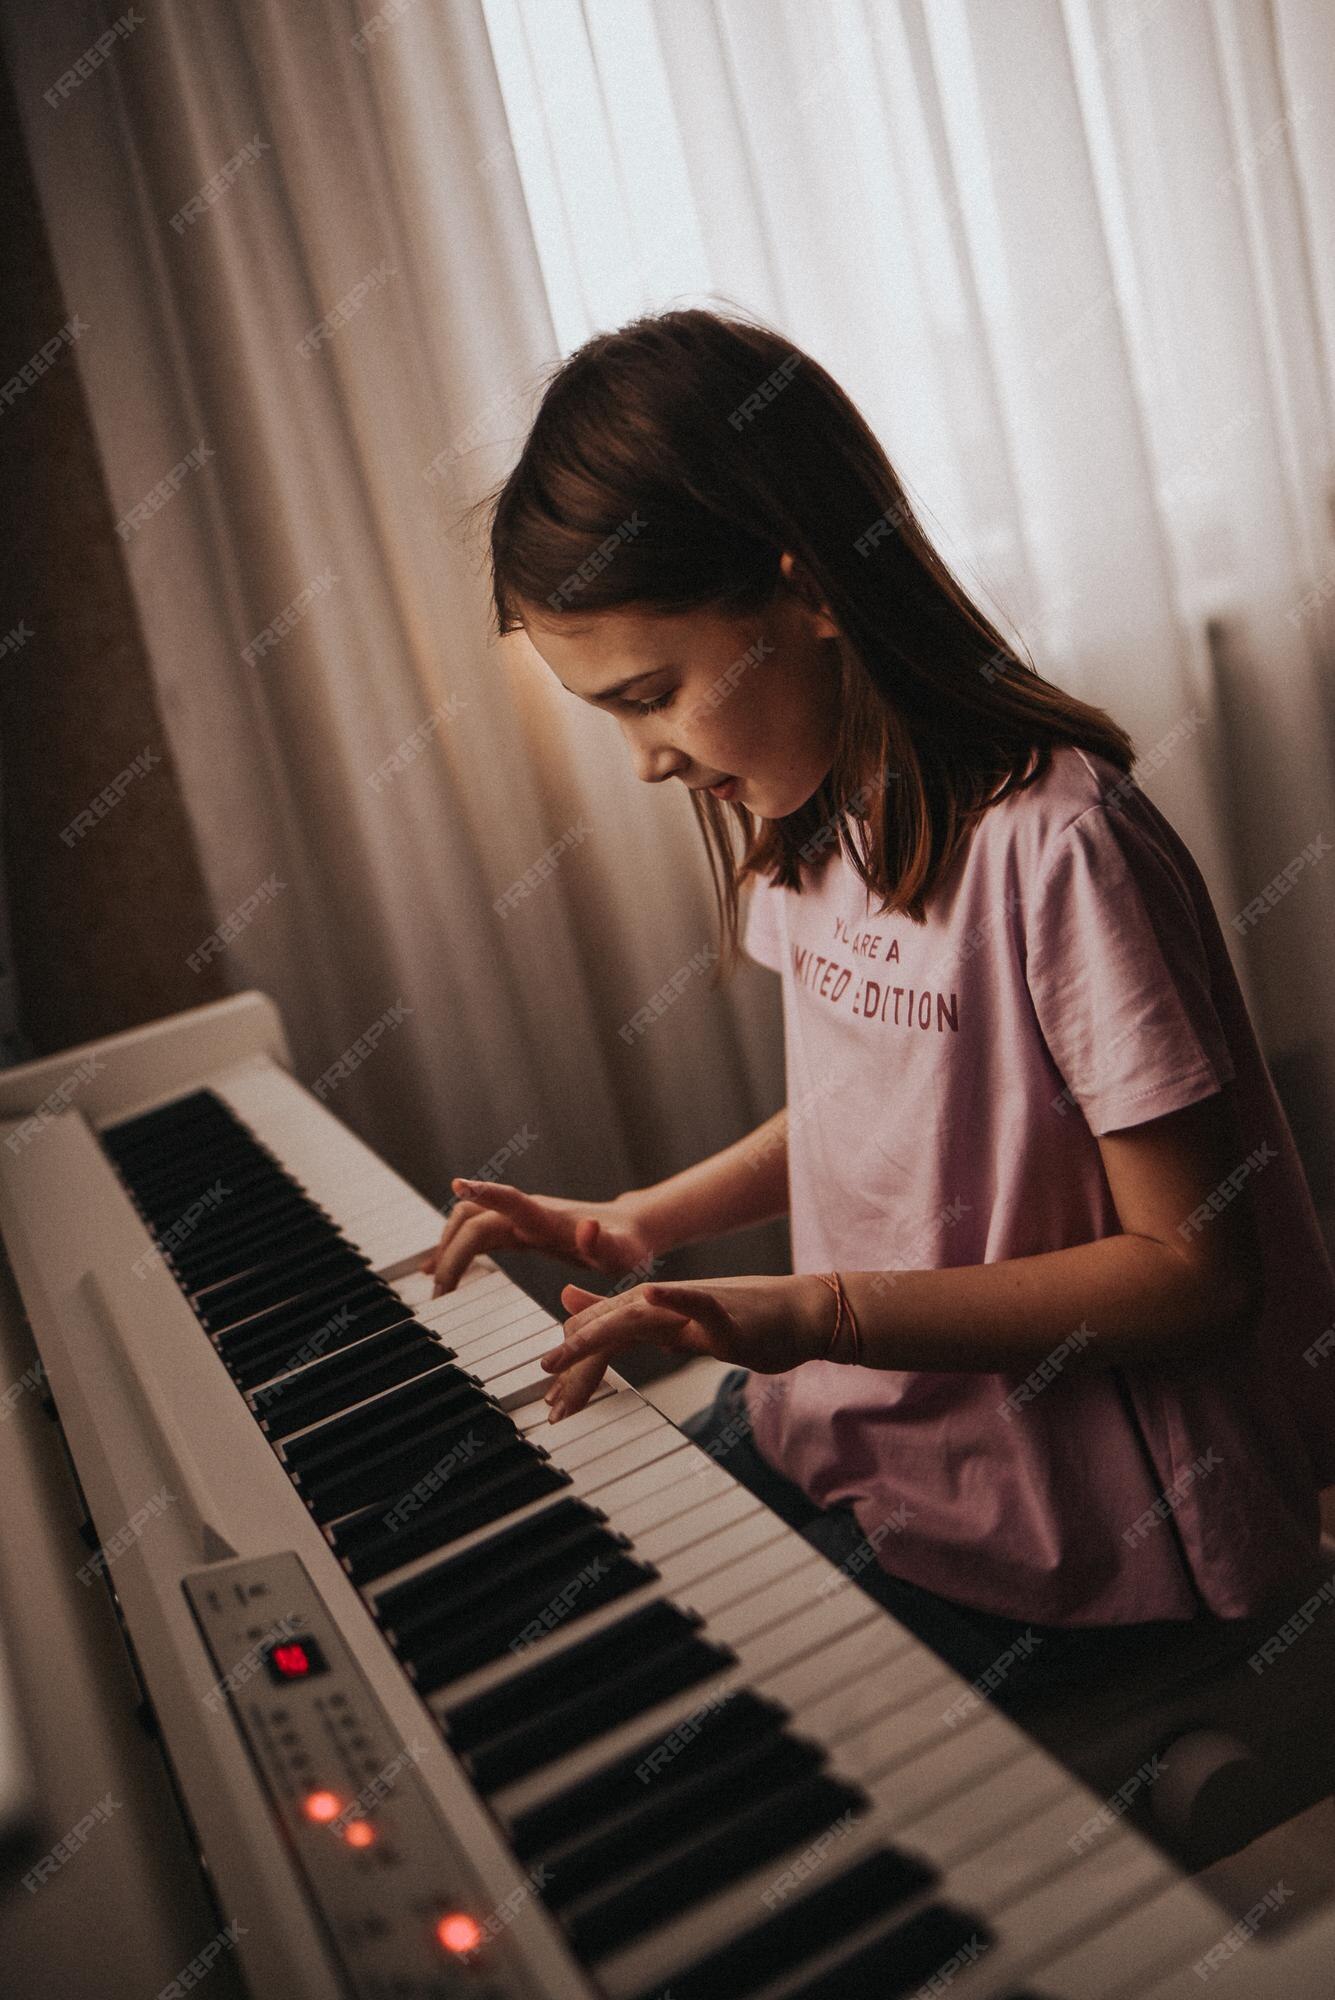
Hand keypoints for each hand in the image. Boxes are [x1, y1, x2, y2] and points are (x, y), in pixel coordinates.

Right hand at [421, 1181, 659, 1295]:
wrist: (630, 1231)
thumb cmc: (627, 1247)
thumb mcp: (622, 1254)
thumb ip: (603, 1244)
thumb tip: (587, 1229)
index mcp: (550, 1220)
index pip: (510, 1201)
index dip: (484, 1192)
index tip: (457, 1184)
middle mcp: (529, 1214)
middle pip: (475, 1220)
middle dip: (453, 1252)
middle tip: (441, 1294)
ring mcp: (521, 1220)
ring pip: (469, 1221)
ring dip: (447, 1246)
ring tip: (435, 1284)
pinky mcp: (519, 1231)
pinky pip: (477, 1234)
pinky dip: (454, 1248)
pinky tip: (439, 1269)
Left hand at [540, 1273, 829, 1420]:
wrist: (802, 1312)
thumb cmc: (743, 1320)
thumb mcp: (675, 1321)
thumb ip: (625, 1317)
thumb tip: (572, 1306)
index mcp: (652, 1311)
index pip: (600, 1336)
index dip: (574, 1368)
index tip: (552, 1405)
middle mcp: (665, 1304)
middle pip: (608, 1328)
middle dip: (574, 1360)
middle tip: (545, 1389)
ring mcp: (694, 1306)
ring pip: (637, 1313)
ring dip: (598, 1331)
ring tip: (564, 1352)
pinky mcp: (726, 1313)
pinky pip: (697, 1299)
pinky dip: (673, 1296)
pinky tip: (651, 1294)